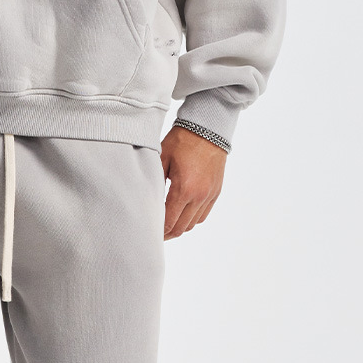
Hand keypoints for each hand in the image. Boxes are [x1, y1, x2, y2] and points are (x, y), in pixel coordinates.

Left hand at [161, 125, 227, 240]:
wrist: (208, 128)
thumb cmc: (183, 140)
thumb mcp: (162, 157)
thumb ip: (155, 181)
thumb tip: (147, 201)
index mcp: (184, 189)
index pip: (169, 222)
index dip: (159, 232)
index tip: (150, 233)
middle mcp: (199, 196)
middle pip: (181, 228)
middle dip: (168, 234)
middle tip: (157, 234)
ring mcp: (209, 195)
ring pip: (193, 224)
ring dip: (180, 228)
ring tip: (169, 226)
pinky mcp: (215, 192)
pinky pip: (203, 215)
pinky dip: (192, 220)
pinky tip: (183, 216)